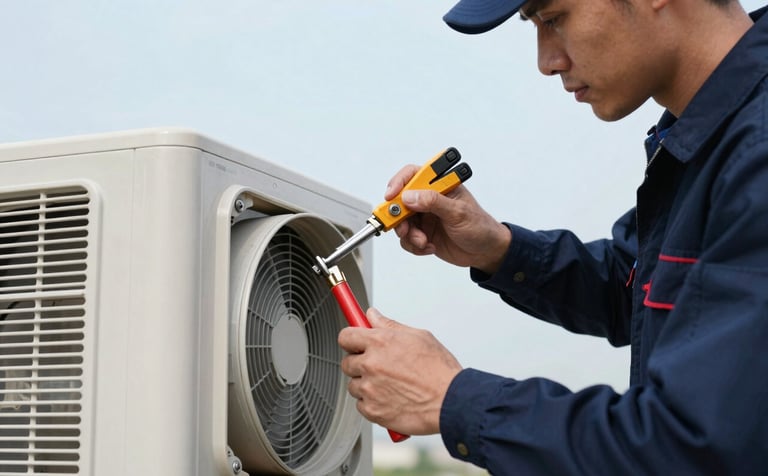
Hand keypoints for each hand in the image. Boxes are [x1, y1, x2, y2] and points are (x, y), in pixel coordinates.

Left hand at [338, 308, 462, 434]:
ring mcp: (370, 389)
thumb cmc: (439, 370)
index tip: (354, 343)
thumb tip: (372, 315)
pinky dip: (372, 403)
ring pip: (354, 385)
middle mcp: (371, 364)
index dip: (350, 339)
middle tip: (378, 366)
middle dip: (359, 363)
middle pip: (347, 362)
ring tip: (389, 385)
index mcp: (380, 342)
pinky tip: (390, 398)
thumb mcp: (418, 336)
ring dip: (366, 385)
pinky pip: (361, 405)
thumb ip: (389, 325)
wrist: (451, 401)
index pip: (346, 336)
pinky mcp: (373, 410)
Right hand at [386, 164, 511, 273]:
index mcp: (440, 185)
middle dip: (399, 216)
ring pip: (402, 222)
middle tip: (404, 228)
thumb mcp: (458, 212)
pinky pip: (407, 239)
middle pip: (401, 201)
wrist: (486, 252)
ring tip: (423, 241)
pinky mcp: (423, 233)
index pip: (412, 175)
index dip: (398, 183)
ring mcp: (425, 216)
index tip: (391, 196)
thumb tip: (410, 196)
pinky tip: (430, 247)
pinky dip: (414, 245)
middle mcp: (429, 199)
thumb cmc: (479, 227)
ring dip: (409, 235)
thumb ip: (434, 202)